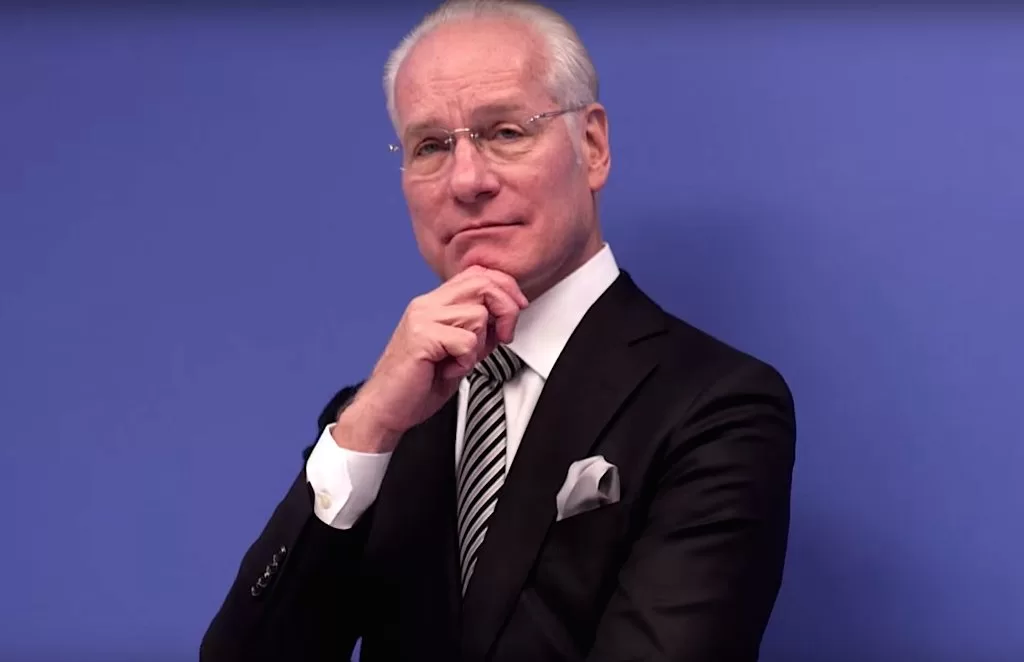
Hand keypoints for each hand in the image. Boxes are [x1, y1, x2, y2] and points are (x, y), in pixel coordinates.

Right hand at [333, 266, 527, 452]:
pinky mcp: (422, 337)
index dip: (505, 287)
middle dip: (506, 309)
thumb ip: (479, 330)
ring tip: (460, 361)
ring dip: (480, 345)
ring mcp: (422, 318)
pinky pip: (466, 341)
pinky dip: (466, 361)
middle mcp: (427, 305)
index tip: (518, 308)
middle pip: (482, 283)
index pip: (477, 273)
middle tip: (505, 335)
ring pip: (477, 315)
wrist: (385, 409)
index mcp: (434, 304)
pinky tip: (449, 370)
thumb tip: (507, 316)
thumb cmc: (418, 384)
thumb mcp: (458, 351)